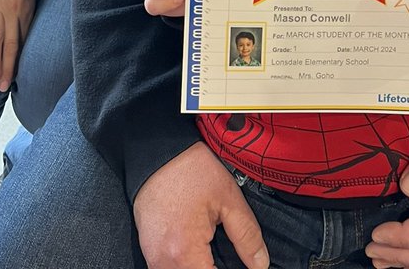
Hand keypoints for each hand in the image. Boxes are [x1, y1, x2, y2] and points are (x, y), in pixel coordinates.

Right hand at [133, 143, 268, 268]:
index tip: (242, 267)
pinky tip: (199, 251)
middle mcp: (164, 262)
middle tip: (228, 259)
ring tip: (213, 255)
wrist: (158, 150)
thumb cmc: (192, 170)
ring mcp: (152, 258)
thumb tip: (261, 265)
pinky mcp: (147, 250)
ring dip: (200, 267)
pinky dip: (186, 264)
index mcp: (185, 252)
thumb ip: (247, 236)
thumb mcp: (229, 197)